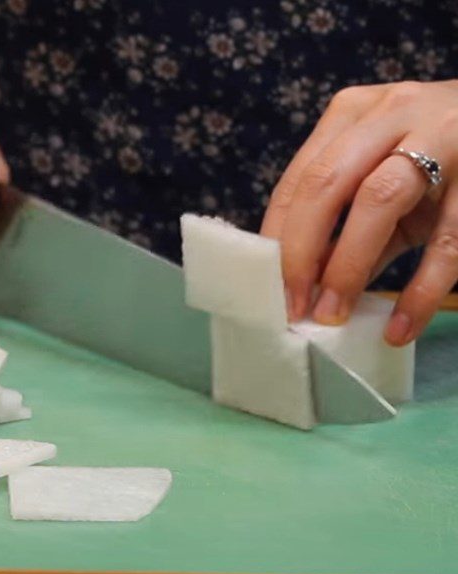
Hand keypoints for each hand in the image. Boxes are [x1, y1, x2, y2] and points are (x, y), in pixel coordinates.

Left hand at [261, 80, 457, 345]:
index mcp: (353, 114)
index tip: (266, 290)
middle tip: (292, 307)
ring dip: (348, 267)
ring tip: (333, 316)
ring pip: (379, 200)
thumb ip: (344, 229)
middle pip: (326, 183)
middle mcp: (392, 112)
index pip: (298, 181)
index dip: (278, 240)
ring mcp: (444, 134)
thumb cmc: (440, 162)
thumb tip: (303, 288)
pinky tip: (400, 328)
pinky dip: (420, 292)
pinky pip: (447, 240)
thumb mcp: (384, 184)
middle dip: (299, 252)